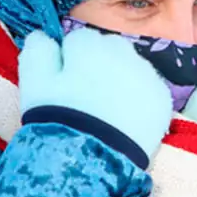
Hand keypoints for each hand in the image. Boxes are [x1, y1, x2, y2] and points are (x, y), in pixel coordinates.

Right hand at [19, 29, 173, 162]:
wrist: (94, 162)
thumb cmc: (58, 120)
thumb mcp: (34, 84)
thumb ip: (38, 51)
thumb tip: (43, 35)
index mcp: (91, 45)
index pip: (79, 40)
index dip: (70, 62)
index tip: (65, 85)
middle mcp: (125, 53)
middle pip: (108, 49)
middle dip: (97, 66)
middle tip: (85, 98)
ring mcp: (148, 76)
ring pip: (131, 68)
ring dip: (120, 80)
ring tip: (105, 111)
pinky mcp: (162, 100)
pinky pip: (148, 90)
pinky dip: (138, 99)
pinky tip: (124, 120)